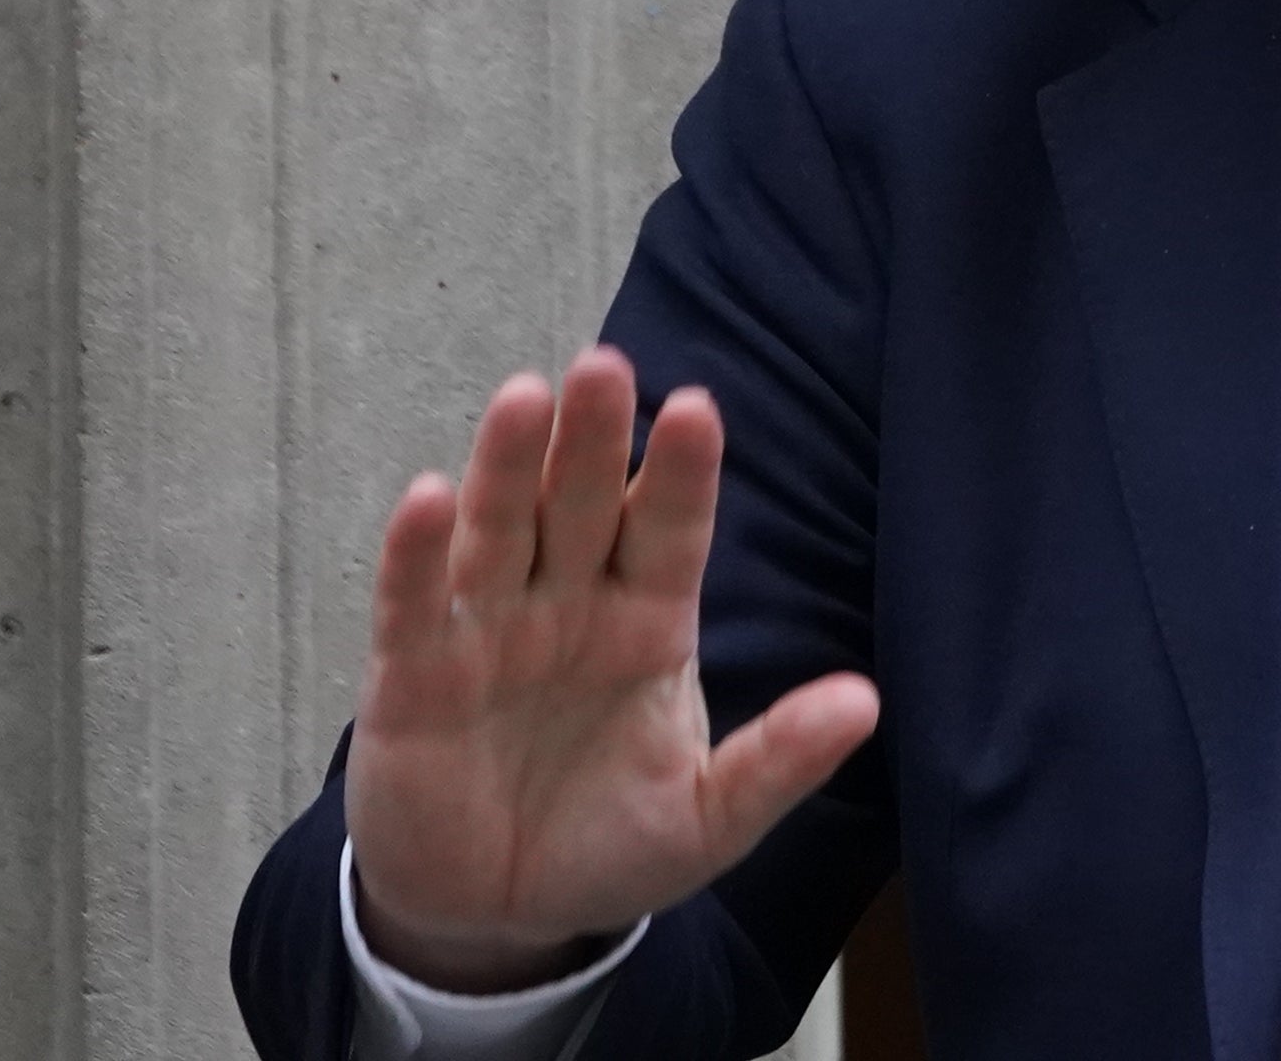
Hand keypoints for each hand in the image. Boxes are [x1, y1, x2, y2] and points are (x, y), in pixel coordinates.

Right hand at [343, 347, 880, 991]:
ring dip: (508, 464)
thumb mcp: (709, 818)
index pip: (670, 529)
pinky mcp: (413, 675)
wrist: (500, 916)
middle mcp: (570, 604)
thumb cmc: (609, 846)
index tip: (698, 408)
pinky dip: (417, 553)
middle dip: (593, 436)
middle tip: (606, 363)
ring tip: (526, 397)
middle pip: (581, 504)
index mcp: (649, 621)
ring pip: (501, 528)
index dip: (680, 472)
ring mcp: (490, 631)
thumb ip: (779, 760)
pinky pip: (416, 603)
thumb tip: (867, 704)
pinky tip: (428, 496)